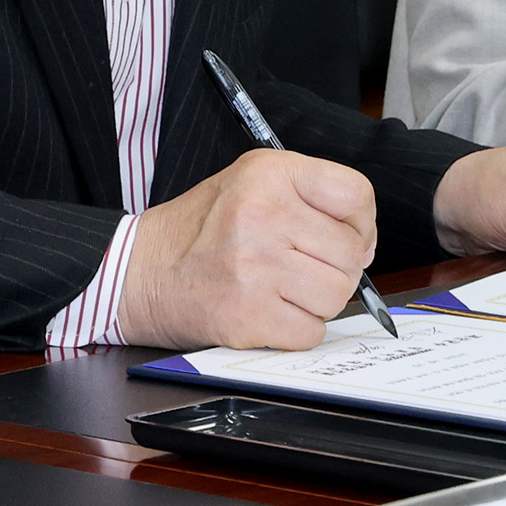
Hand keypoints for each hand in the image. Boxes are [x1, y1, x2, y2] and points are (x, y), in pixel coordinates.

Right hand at [115, 149, 376, 351]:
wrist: (139, 272)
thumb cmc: (202, 230)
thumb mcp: (253, 182)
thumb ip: (312, 198)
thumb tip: (366, 245)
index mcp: (270, 173)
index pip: (356, 195)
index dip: (360, 224)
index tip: (343, 237)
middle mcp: (263, 214)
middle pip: (352, 254)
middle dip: (336, 268)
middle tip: (300, 268)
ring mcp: (255, 266)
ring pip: (336, 295)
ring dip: (317, 302)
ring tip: (283, 290)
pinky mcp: (248, 314)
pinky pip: (311, 331)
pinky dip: (297, 330)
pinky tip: (269, 312)